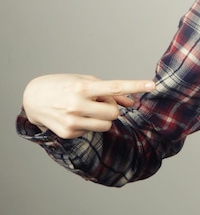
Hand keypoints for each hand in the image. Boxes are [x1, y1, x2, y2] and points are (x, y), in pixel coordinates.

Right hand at [22, 74, 154, 138]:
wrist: (32, 98)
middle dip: (113, 109)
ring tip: (88, 109)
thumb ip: (111, 91)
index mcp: (83, 87)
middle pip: (114, 113)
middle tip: (100, 102)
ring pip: (106, 125)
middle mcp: (77, 104)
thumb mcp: (86, 81)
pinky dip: (88, 124)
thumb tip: (132, 103)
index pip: (115, 87)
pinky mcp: (67, 133)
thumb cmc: (64, 85)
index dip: (135, 85)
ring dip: (103, 118)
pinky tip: (74, 117)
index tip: (152, 85)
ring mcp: (71, 121)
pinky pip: (92, 131)